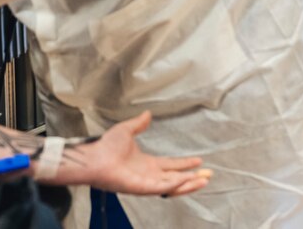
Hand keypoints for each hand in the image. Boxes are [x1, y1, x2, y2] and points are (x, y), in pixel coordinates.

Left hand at [59, 111, 211, 196]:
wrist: (94, 156)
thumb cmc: (105, 146)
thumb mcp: (126, 130)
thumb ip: (138, 123)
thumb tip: (147, 114)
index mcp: (147, 163)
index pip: (171, 165)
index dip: (185, 164)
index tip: (199, 161)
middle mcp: (149, 175)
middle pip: (176, 178)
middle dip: (193, 177)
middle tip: (208, 174)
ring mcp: (146, 183)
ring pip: (173, 186)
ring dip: (188, 184)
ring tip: (203, 180)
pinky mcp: (141, 188)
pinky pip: (161, 188)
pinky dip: (175, 186)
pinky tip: (187, 180)